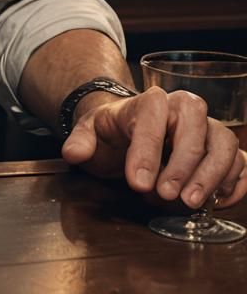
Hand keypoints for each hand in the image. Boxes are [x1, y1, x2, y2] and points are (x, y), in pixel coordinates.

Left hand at [61, 87, 246, 209]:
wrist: (129, 130)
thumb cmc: (113, 131)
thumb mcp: (90, 131)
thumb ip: (80, 140)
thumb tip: (73, 153)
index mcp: (147, 101)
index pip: (152, 117)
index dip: (147, 150)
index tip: (138, 183)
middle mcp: (182, 108)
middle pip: (195, 128)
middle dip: (182, 164)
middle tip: (166, 195)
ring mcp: (206, 127)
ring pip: (224, 142)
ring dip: (212, 175)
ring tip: (190, 202)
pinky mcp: (221, 148)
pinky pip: (241, 161)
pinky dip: (235, 181)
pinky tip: (218, 201)